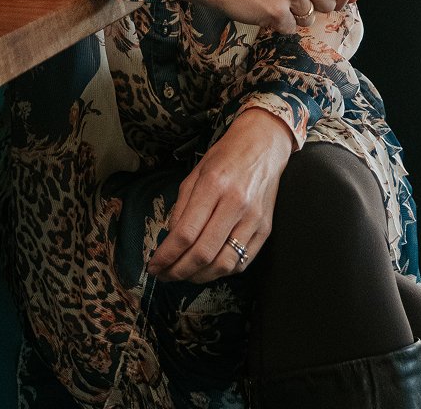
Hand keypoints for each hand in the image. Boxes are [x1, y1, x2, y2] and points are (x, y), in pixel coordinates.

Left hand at [147, 108, 292, 282]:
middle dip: (178, 271)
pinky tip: (208, 269)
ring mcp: (254, 218)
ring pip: (223, 263)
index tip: (153, 266)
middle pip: (203, 253)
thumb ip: (182, 207)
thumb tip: (170, 240)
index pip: (186, 232)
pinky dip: (221, 271)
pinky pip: (242, 262)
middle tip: (165, 275)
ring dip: (199, 277)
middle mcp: (236, 203)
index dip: (166, 255)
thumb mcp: (196, 172)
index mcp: (214, 185)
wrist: (264, 144)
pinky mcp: (266, 228)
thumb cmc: (226, 155)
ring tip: (184, 275)